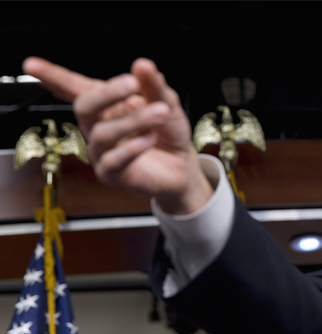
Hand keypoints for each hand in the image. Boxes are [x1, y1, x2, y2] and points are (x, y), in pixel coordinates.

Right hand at [22, 57, 212, 214]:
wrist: (183, 168)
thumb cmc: (168, 134)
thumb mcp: (167, 104)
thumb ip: (154, 86)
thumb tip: (142, 64)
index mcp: (107, 106)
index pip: (75, 88)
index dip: (53, 76)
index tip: (31, 65)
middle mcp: (98, 127)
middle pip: (85, 106)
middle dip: (107, 93)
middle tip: (132, 84)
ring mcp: (101, 152)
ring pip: (103, 133)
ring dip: (134, 120)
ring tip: (161, 113)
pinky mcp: (111, 174)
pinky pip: (113, 159)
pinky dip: (134, 147)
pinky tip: (150, 138)